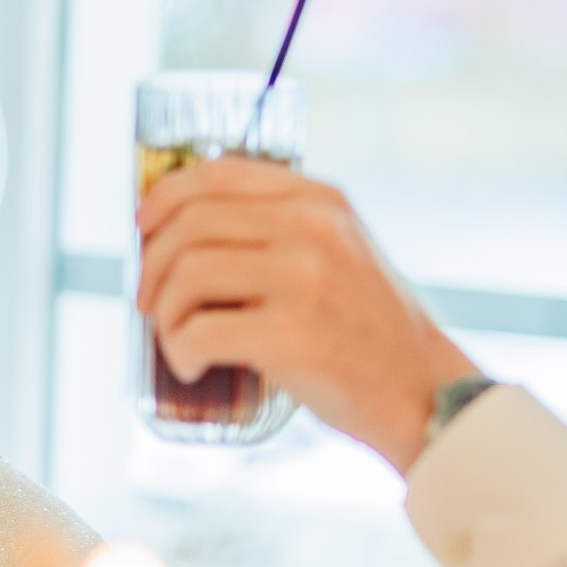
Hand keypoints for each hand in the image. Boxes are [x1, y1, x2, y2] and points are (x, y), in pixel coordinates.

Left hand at [137, 157, 475, 469]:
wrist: (423, 392)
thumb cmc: (369, 332)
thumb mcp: (340, 252)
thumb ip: (283, 228)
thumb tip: (184, 226)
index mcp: (320, 200)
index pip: (218, 174)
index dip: (165, 197)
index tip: (143, 228)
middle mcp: (312, 229)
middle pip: (191, 223)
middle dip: (153, 265)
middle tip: (149, 303)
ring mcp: (304, 280)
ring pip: (188, 274)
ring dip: (163, 313)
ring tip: (175, 339)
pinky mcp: (292, 336)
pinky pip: (199, 331)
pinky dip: (179, 352)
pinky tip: (191, 366)